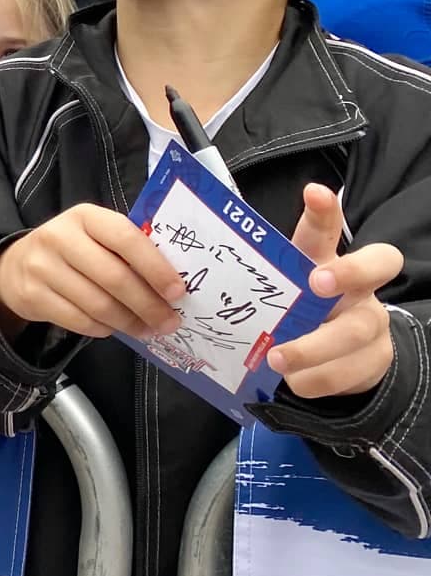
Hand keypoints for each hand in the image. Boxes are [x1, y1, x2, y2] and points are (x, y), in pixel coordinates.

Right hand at [0, 204, 186, 340]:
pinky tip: (114, 328)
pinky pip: (79, 321)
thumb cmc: (72, 250)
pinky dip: (103, 329)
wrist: (15, 266)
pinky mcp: (32, 296)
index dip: (155, 267)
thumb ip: (127, 250)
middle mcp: (59, 237)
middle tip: (169, 322)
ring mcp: (42, 267)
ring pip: (98, 304)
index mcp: (85, 216)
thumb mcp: (95, 236)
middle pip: (114, 277)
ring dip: (130, 322)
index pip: (126, 238)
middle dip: (148, 305)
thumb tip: (172, 285)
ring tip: (148, 330)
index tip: (178, 292)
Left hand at [268, 184, 401, 397]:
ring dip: (314, 346)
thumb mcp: (279, 291)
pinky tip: (295, 382)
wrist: (338, 358)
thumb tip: (199, 268)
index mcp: (325, 260)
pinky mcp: (375, 358)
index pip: (328, 229)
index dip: (325, 211)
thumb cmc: (297, 312)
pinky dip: (317, 379)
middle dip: (348, 272)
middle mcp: (358, 286)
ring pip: (355, 330)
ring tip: (278, 359)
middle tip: (316, 283)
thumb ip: (255, 280)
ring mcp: (371, 321)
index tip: (313, 193)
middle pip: (375, 267)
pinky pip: (350, 371)